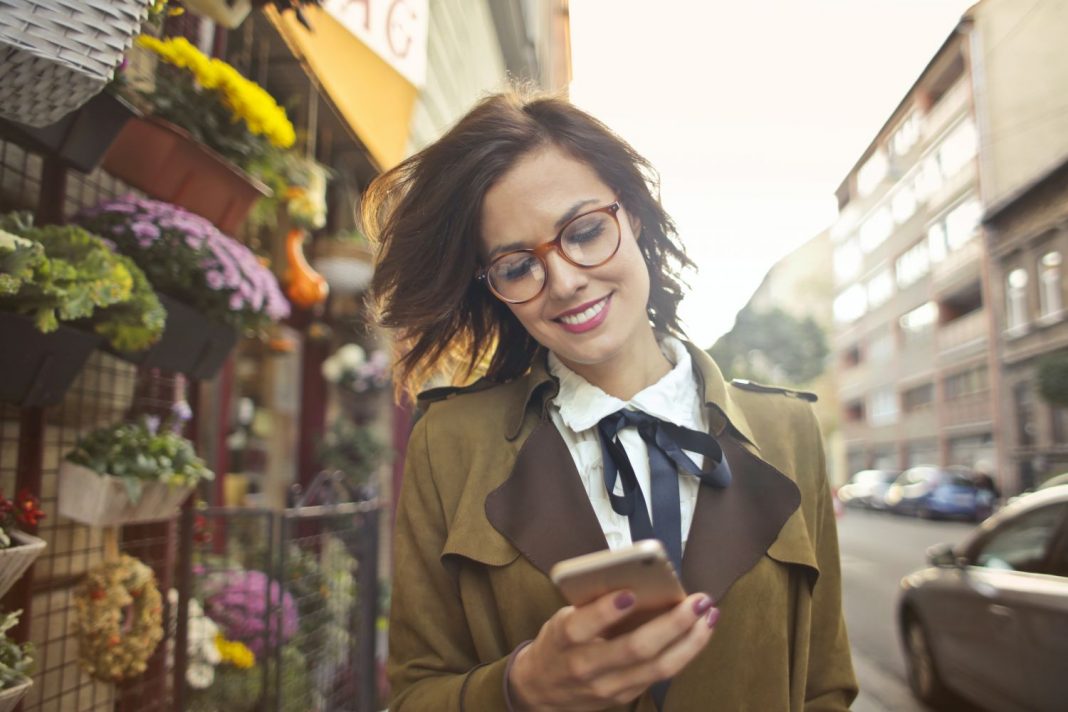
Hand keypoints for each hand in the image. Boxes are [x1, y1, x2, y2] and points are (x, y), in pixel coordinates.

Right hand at [508, 590, 718, 710]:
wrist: (540, 691)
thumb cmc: (557, 643)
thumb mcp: (561, 618)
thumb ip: (591, 605)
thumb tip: (636, 579)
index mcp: (563, 639)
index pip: (582, 627)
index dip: (606, 611)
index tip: (630, 592)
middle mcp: (585, 667)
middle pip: (634, 649)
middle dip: (672, 624)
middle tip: (698, 600)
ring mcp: (607, 687)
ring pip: (657, 668)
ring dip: (690, 641)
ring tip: (709, 615)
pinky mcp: (624, 697)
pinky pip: (661, 676)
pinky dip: (684, 652)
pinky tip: (699, 632)